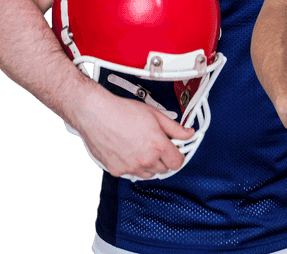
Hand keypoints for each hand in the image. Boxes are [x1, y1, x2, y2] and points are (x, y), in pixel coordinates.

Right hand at [69, 88, 193, 178]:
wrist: (97, 114)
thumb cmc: (123, 112)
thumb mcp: (156, 115)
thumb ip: (175, 128)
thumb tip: (188, 133)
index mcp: (158, 147)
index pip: (178, 163)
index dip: (178, 156)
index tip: (175, 151)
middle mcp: (145, 160)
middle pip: (164, 169)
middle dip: (163, 159)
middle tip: (157, 146)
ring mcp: (130, 167)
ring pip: (148, 174)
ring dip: (149, 165)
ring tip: (142, 148)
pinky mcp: (116, 171)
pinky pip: (130, 174)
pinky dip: (132, 166)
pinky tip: (128, 151)